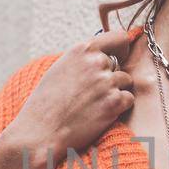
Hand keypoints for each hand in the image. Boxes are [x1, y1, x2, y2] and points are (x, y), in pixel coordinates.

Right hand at [0, 28, 137, 168]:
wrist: (40, 132)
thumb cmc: (46, 103)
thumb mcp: (60, 68)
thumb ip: (82, 60)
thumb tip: (104, 57)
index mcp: (82, 50)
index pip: (119, 37)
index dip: (122, 49)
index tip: (118, 58)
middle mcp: (96, 62)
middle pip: (120, 65)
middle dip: (111, 77)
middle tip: (92, 95)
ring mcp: (106, 82)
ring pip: (126, 82)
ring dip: (115, 92)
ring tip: (93, 105)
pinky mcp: (114, 102)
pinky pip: (129, 99)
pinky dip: (119, 107)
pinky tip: (100, 114)